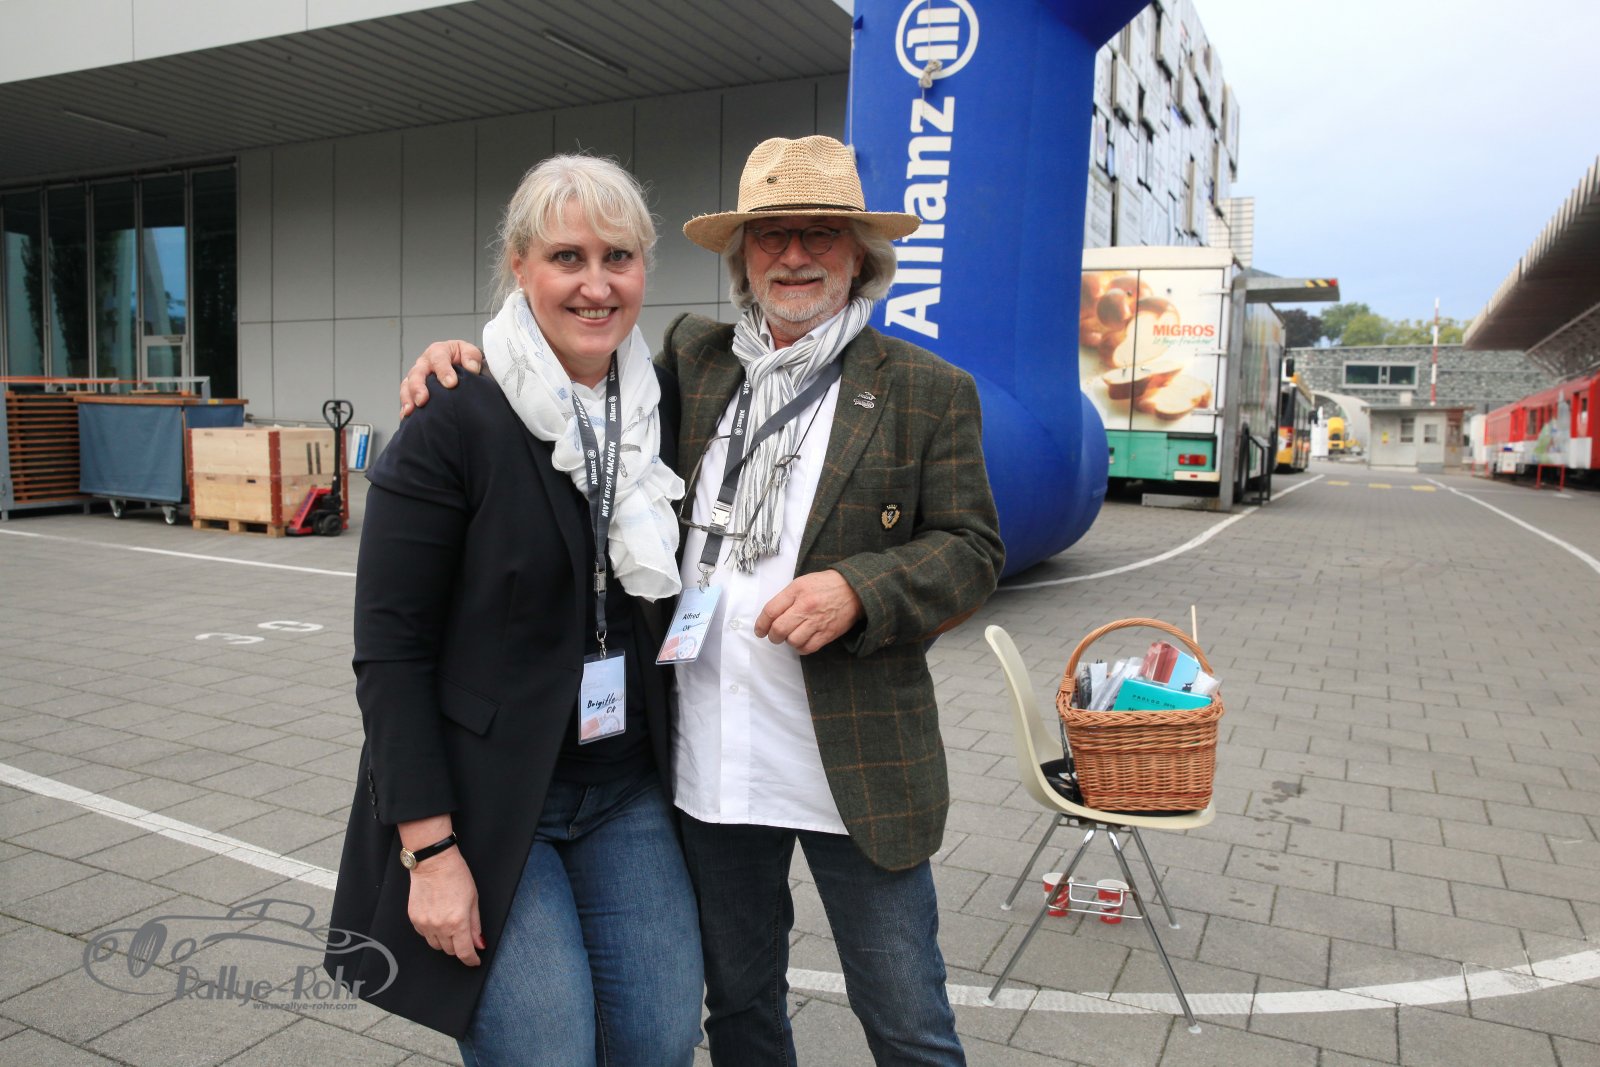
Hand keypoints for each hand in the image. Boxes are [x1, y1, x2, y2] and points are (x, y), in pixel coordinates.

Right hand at [401, 341, 483, 416]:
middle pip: (417, 374)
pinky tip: (407, 416)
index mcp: (438, 352)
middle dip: (418, 387)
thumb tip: (472, 368)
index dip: (444, 371)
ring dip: (407, 398)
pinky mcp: (413, 389)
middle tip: (422, 400)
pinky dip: (405, 406)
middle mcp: (424, 364)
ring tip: (409, 411)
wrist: (459, 365)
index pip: (438, 360)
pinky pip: (406, 397)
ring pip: (407, 385)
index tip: (451, 384)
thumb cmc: (463, 358)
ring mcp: (416, 377)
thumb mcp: (470, 352)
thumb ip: (471, 356)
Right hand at [406, 847, 485, 965]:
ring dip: (445, 941)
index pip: (464, 952)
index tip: (474, 961)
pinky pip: (424, 935)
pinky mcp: (414, 919)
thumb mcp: (473, 899)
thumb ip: (475, 925)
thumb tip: (479, 944)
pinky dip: (433, 933)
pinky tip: (437, 919)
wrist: (433, 863)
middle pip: (450, 951)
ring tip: (450, 924)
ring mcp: (425, 924)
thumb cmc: (456, 876)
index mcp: (458, 922)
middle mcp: (440, 926)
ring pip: (436, 945)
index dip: (471, 960)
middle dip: (459, 947)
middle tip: (463, 934)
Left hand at [755, 571, 862, 654]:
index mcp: (797, 591)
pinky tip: (802, 641)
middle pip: (779, 629)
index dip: (761, 624)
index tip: (760, 631)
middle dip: (772, 636)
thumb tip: (770, 617)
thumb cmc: (825, 585)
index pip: (771, 611)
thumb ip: (786, 597)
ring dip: (788, 641)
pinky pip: (807, 648)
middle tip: (775, 636)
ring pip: (792, 641)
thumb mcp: (802, 582)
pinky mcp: (828, 633)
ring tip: (792, 636)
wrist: (854, 589)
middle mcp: (806, 606)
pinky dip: (801, 648)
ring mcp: (817, 621)